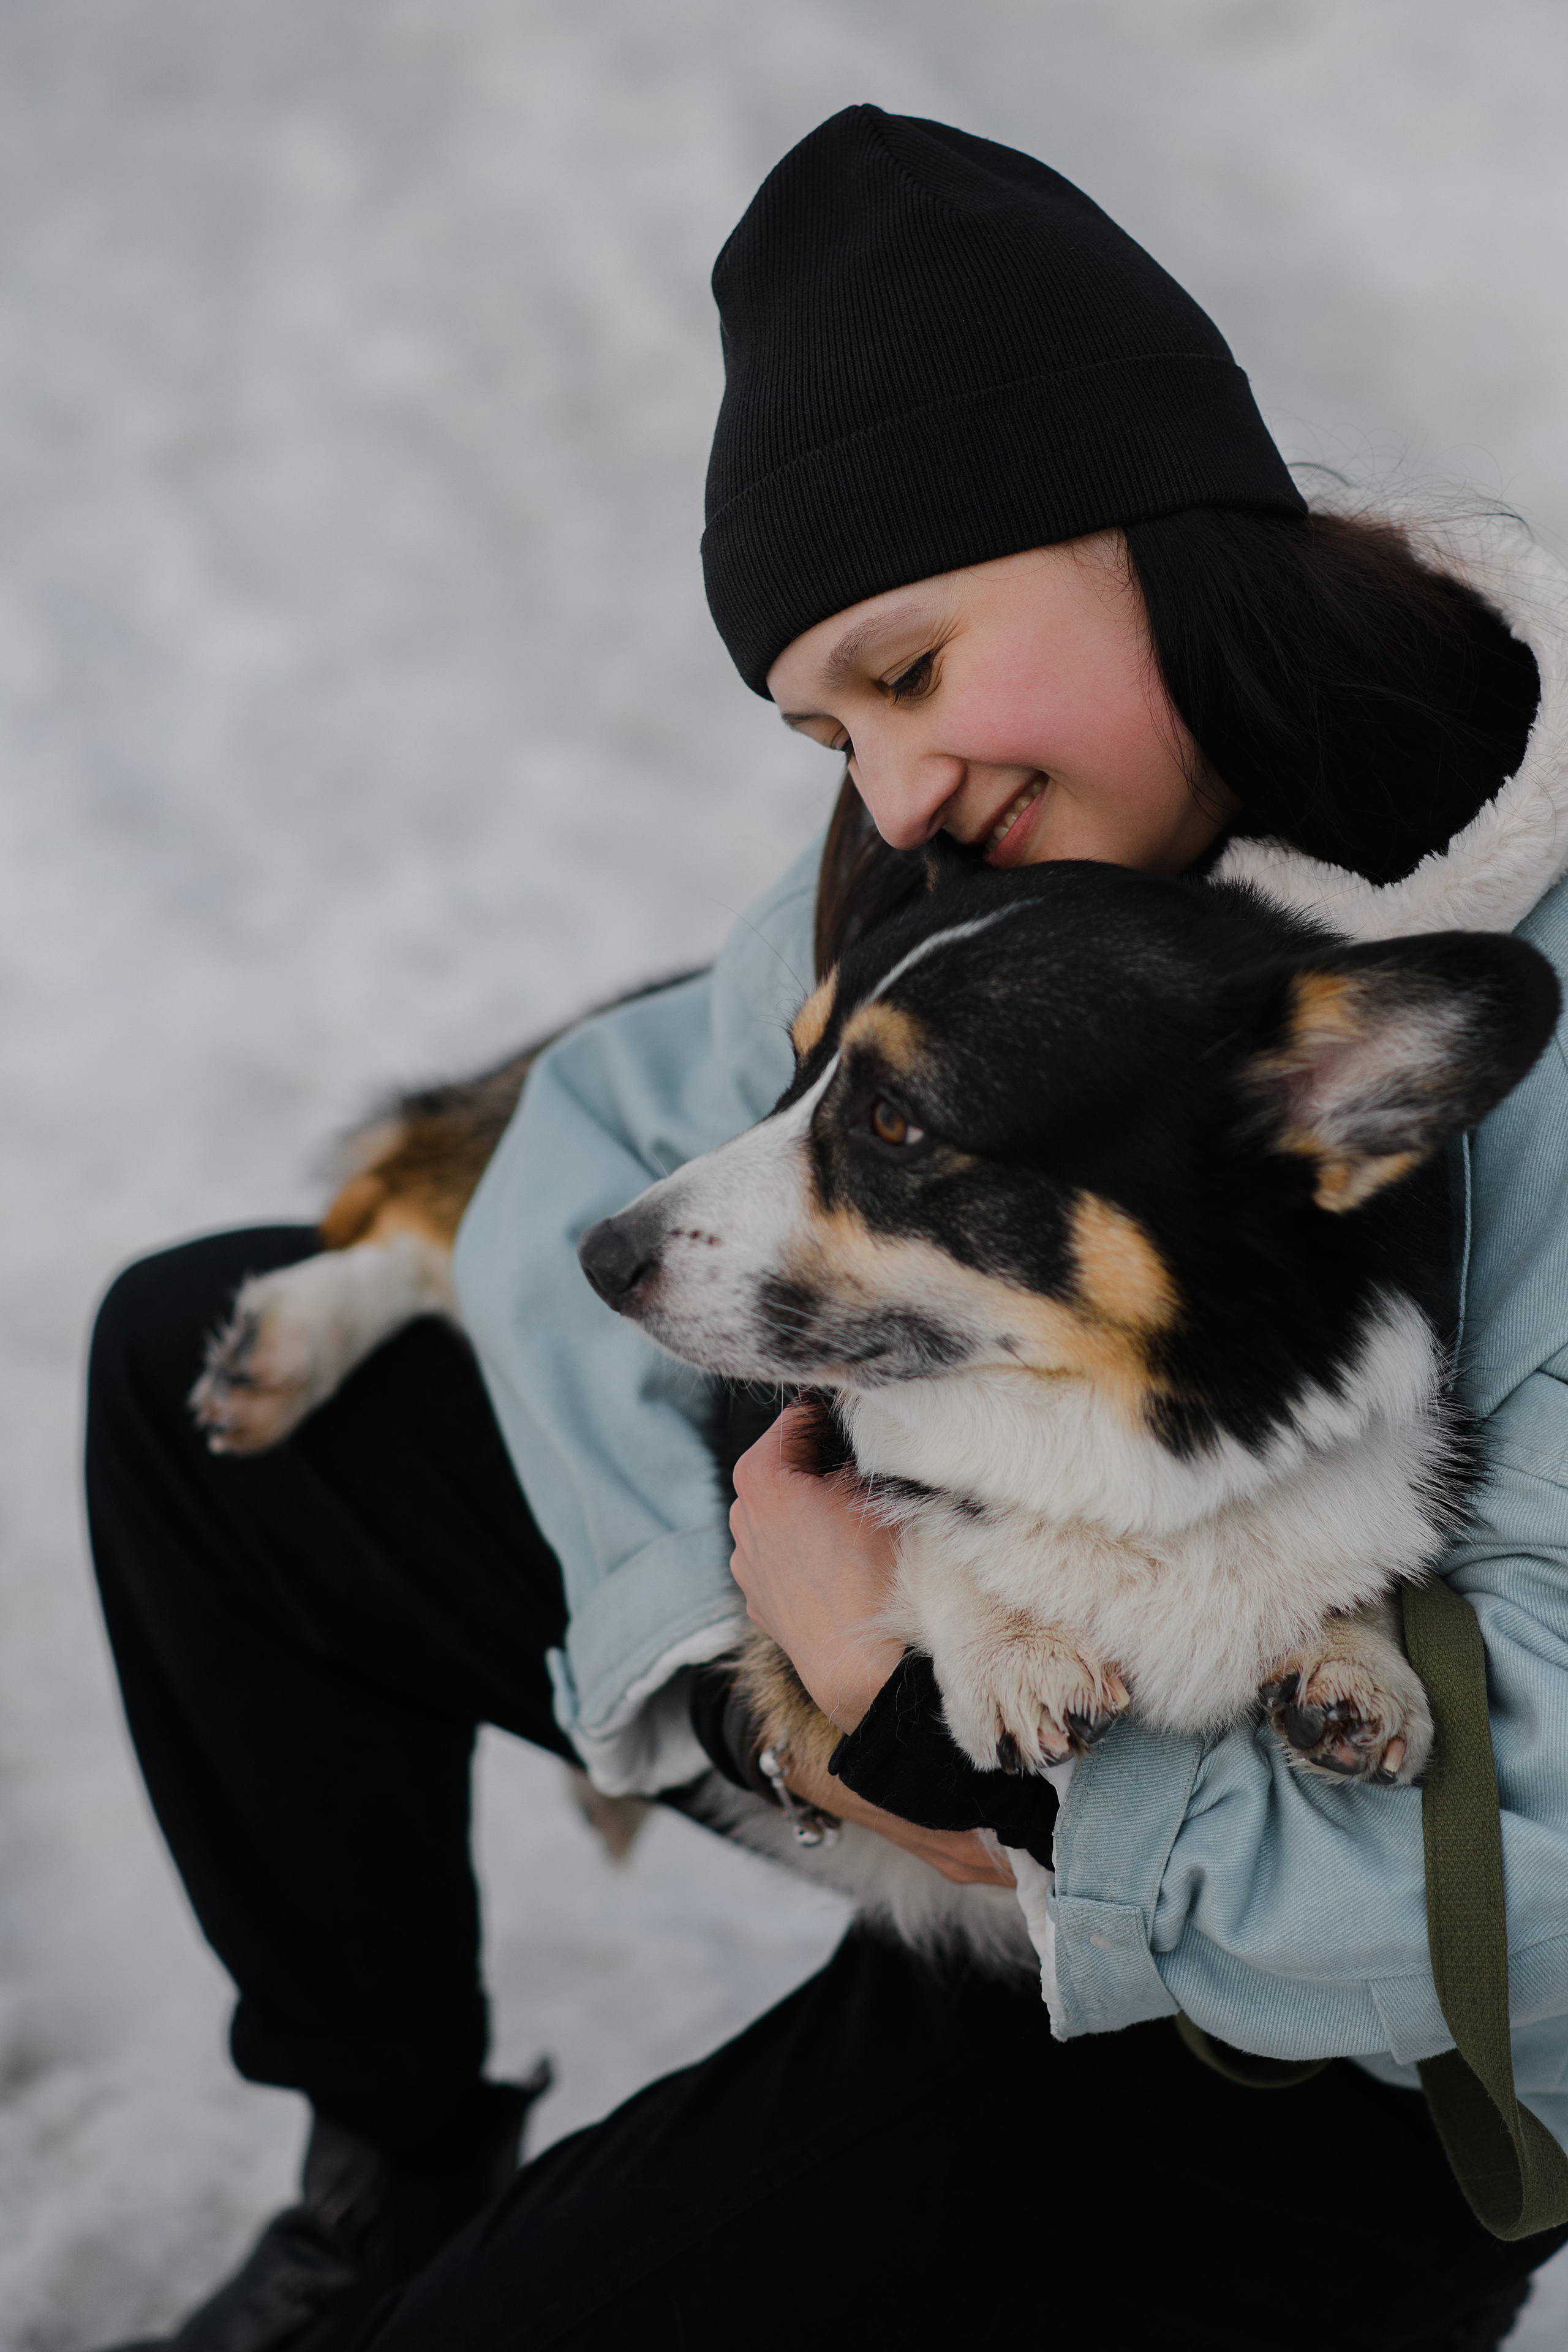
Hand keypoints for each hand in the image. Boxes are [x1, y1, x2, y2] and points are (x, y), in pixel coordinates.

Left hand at [728, 1401, 1015, 1889]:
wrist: (866, 1668)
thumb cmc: (877, 1573)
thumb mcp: (879, 1489)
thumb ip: (862, 1449)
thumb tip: (862, 1435)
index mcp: (761, 1479)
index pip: (794, 1421)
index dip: (828, 1414)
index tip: (855, 1414)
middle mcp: (743, 1521)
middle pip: (780, 1469)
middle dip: (816, 1462)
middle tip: (863, 1463)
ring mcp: (748, 1568)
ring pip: (778, 1518)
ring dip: (808, 1510)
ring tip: (855, 1518)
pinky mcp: (761, 1606)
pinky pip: (782, 1561)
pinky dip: (804, 1552)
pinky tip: (842, 1563)